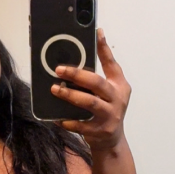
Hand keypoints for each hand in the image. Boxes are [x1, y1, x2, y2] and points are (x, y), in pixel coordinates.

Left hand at [52, 29, 130, 151]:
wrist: (112, 141)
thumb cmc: (107, 110)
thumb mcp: (110, 91)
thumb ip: (99, 73)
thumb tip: (84, 51)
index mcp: (119, 86)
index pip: (112, 64)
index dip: (104, 48)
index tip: (96, 33)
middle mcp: (117, 100)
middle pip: (98, 83)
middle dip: (78, 75)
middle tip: (59, 69)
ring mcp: (109, 116)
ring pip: (89, 103)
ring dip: (71, 95)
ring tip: (55, 89)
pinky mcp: (99, 131)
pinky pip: (80, 124)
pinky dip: (67, 120)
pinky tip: (56, 117)